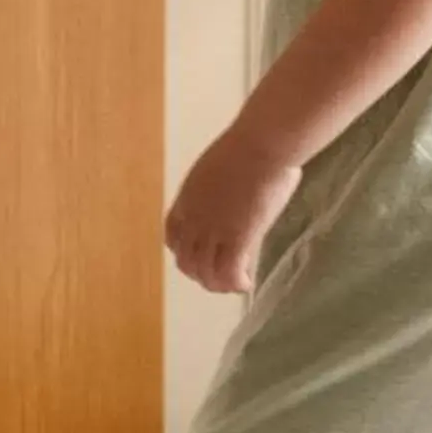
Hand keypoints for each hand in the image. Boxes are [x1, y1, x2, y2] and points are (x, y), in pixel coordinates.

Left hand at [166, 126, 303, 295]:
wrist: (259, 146)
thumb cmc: (249, 147)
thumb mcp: (220, 168)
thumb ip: (221, 185)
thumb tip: (237, 186)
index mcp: (186, 200)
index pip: (173, 235)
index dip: (182, 251)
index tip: (197, 256)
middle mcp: (194, 219)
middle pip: (186, 259)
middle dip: (200, 274)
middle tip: (218, 279)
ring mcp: (213, 230)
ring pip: (206, 272)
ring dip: (217, 284)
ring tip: (233, 286)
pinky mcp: (237, 237)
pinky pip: (229, 273)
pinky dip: (235, 283)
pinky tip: (246, 284)